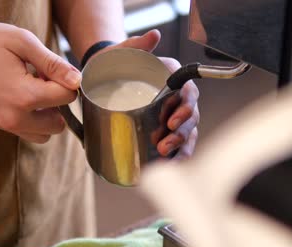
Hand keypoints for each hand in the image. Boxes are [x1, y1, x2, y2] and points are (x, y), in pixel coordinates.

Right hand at [0, 21, 81, 142]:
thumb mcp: (20, 42)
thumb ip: (52, 63)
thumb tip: (77, 80)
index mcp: (24, 97)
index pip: (67, 97)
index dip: (66, 80)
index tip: (49, 67)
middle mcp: (15, 118)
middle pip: (59, 124)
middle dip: (58, 102)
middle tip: (42, 80)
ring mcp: (5, 125)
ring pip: (44, 134)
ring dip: (47, 115)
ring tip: (32, 89)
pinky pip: (27, 132)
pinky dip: (33, 119)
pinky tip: (21, 96)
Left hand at [92, 30, 198, 157]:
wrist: (101, 75)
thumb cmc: (114, 64)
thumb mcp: (121, 52)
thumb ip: (137, 45)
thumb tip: (153, 36)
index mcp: (172, 79)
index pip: (189, 93)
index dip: (186, 108)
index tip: (172, 121)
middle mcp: (175, 97)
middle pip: (190, 118)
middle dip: (181, 134)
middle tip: (164, 145)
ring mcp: (169, 115)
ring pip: (186, 133)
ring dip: (180, 148)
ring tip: (166, 158)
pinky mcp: (161, 129)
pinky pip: (176, 144)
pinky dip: (176, 155)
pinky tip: (168, 165)